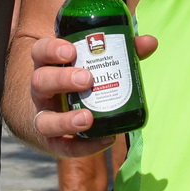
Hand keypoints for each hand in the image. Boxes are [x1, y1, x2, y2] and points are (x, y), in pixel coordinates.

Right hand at [29, 33, 157, 156]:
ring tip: (87, 118)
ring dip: (65, 120)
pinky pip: (62, 148)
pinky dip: (84, 147)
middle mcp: (41, 91)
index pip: (40, 52)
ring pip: (43, 120)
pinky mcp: (53, 142)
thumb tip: (149, 42)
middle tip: (87, 79)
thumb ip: (121, 51)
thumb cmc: (78, 80)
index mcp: (48, 65)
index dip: (52, 50)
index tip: (71, 51)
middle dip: (62, 80)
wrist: (54, 113)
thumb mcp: (92, 62)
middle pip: (40, 82)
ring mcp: (44, 117)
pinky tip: (106, 140)